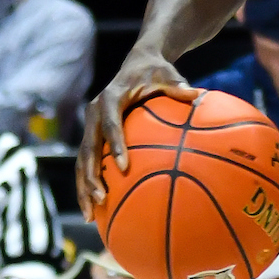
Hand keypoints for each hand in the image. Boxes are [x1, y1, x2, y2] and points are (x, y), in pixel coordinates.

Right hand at [76, 49, 201, 214]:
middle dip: (91, 176)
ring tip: (90, 214)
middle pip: (88, 148)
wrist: (137, 63)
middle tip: (100, 199)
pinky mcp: (93, 135)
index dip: (115, 145)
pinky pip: (87, 163)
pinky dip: (88, 184)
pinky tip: (95, 209)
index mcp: (110, 98)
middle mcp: (94, 112)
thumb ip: (177, 85)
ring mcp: (91, 126)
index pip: (110, 124)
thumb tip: (196, 94)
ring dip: (84, 187)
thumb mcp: (167, 73)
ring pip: (82, 160)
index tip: (122, 168)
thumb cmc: (155, 71)